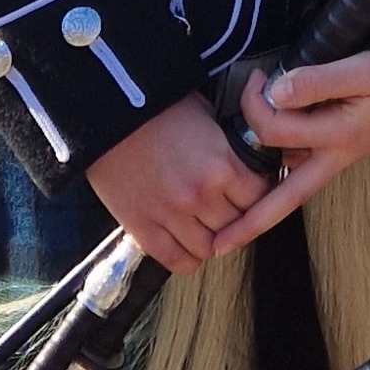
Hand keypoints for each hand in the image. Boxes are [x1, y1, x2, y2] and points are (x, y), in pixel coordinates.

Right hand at [85, 92, 267, 272]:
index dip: (259, 194)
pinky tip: (187, 242)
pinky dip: (187, 258)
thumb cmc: (160, 107)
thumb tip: (245, 157)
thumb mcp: (207, 117)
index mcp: (221, 166)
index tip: (253, 190)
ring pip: (210, 249)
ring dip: (213, 239)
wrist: (110, 114)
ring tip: (208, 225)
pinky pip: (176, 261)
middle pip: (236, 226)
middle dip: (238, 217)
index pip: (258, 198)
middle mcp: (200, 196)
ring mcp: (171, 216)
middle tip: (231, 208)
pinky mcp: (142, 228)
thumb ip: (227, 146)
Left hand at [209, 53, 369, 255]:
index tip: (254, 77)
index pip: (277, 132)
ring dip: (257, 207)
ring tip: (224, 225)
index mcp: (337, 139)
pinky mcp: (333, 151)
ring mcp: (332, 159)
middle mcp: (331, 159)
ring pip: (286, 187)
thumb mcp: (363, 71)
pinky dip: (272, 181)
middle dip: (246, 224)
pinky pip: (296, 171)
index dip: (256, 105)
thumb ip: (320, 81)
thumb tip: (277, 92)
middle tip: (212, 232)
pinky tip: (252, 185)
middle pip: (282, 201)